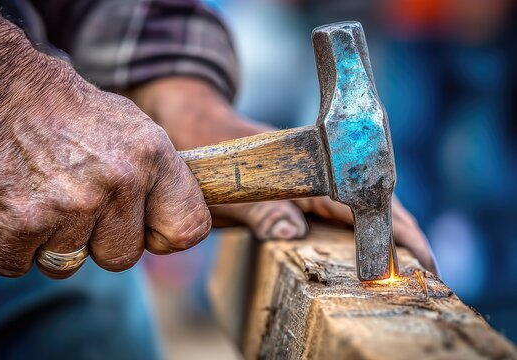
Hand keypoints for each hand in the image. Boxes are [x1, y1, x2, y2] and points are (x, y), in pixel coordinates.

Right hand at [0, 8, 210, 277]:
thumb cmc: (75, 114)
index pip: (188, 230)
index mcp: (154, 158)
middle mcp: (121, 181)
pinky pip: (20, 265)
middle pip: (122, 258)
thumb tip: (181, 223)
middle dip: (99, 243)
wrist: (6, 89)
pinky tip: (13, 211)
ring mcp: (73, 203)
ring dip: (52, 243)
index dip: (163, 237)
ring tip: (45, 200)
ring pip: (68, 265)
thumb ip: (162, 178)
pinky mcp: (23, 219)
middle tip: (79, 206)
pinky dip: (11, 249)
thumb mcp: (137, 131)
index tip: (146, 229)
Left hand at [125, 77, 436, 273]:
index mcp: (305, 168)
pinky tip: (362, 244)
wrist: (193, 123)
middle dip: (400, 233)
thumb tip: (291, 232)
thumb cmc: (205, 150)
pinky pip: (334, 209)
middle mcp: (313, 173)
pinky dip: (356, 228)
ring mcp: (306, 179)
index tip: (419, 257)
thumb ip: (255, 207)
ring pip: (356, 206)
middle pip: (369, 201)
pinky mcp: (295, 188)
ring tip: (407, 261)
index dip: (394, 230)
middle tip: (425, 269)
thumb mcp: (224, 185)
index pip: (360, 202)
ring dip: (384, 230)